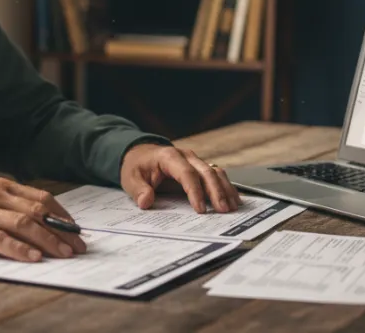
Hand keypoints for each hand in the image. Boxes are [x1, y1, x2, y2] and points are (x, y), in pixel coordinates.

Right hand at [0, 177, 85, 261]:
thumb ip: (11, 205)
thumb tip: (44, 223)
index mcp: (2, 186)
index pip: (42, 199)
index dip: (62, 215)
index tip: (77, 231)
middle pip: (37, 212)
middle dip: (61, 230)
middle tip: (78, 246)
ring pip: (22, 224)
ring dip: (47, 240)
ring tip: (63, 253)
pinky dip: (18, 248)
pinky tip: (33, 256)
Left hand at [120, 144, 241, 213]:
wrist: (140, 154)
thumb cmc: (137, 166)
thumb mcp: (131, 178)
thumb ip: (138, 190)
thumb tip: (145, 201)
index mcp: (169, 156)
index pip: (186, 173)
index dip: (194, 191)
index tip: (200, 209)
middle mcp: (186, 156)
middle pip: (206, 172)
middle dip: (216, 192)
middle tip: (223, 210)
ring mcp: (195, 160)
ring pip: (215, 172)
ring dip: (225, 189)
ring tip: (233, 207)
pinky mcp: (199, 167)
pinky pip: (216, 175)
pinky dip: (226, 187)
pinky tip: (234, 199)